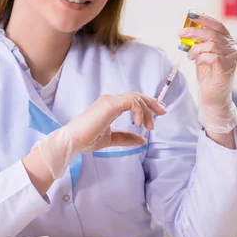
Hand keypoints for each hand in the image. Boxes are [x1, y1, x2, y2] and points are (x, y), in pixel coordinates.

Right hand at [36, 92, 166, 178]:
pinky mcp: (109, 105)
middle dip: (152, 103)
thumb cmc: (87, 139)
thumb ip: (126, 137)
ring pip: (136, 98)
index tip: (157, 113)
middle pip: (137, 95)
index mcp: (110, 105)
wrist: (73, 141)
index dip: (147, 103)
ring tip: (148, 126)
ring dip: (146, 111)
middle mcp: (110, 99)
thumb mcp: (112, 139)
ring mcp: (109, 100)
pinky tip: (139, 123)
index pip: (133, 98)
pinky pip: (131, 102)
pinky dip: (139, 111)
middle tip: (162, 113)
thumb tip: (143, 140)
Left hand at [178, 12, 236, 132]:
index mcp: (227, 41)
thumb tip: (186, 29)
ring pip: (210, 45)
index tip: (191, 15)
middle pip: (212, 33)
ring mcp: (231, 58)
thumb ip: (199, 42)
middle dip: (194, 31)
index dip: (205, 19)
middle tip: (180, 33)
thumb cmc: (207, 74)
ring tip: (190, 56)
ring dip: (195, 49)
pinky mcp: (226, 68)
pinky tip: (197, 63)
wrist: (212, 95)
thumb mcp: (201, 53)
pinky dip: (200, 58)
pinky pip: (210, 57)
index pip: (218, 25)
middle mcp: (232, 48)